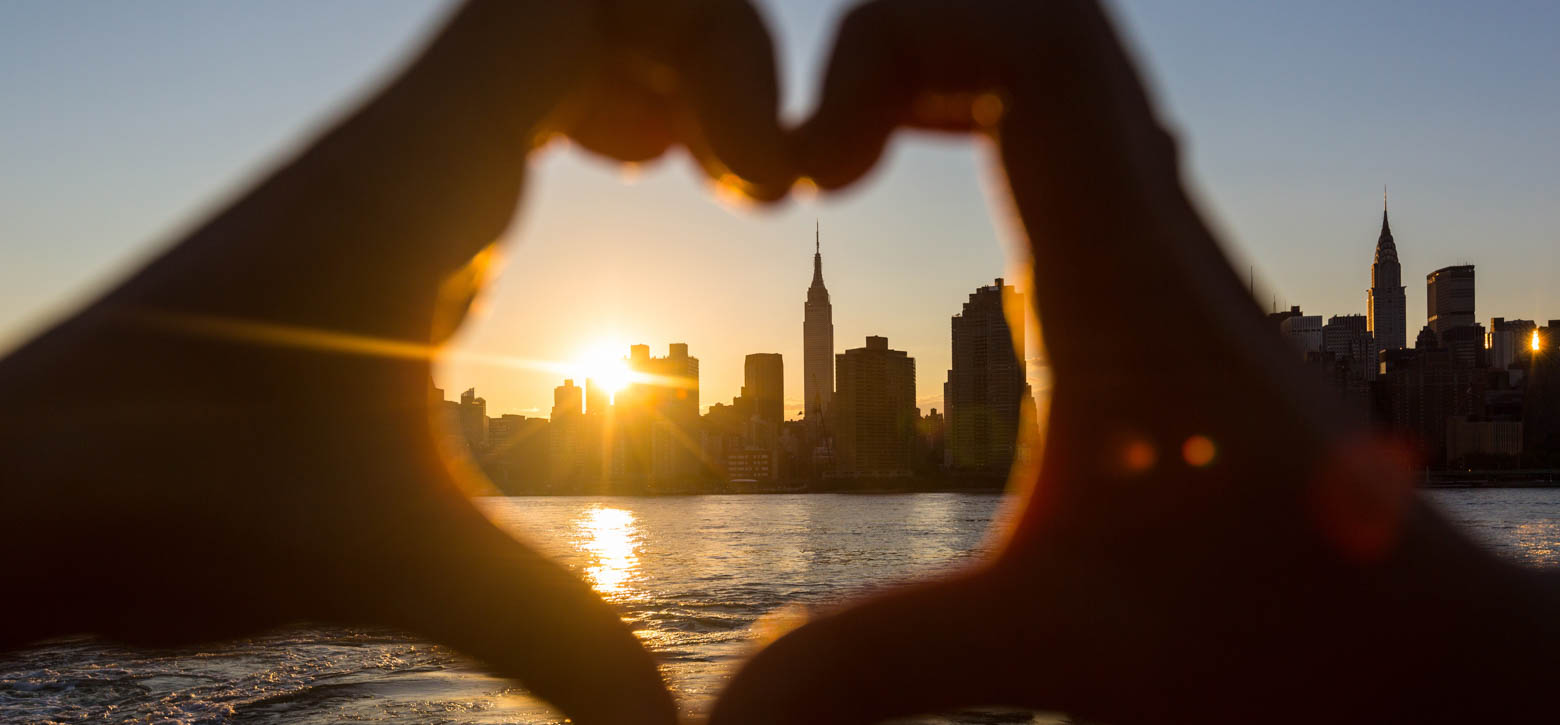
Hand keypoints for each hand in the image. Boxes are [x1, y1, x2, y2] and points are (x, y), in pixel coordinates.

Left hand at [0, 2, 791, 722]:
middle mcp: (401, 141)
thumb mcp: (393, 565)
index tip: (753, 183)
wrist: (14, 488)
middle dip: (700, 55)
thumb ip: (556, 641)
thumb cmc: (169, 499)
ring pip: (538, 35)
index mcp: (418, 172)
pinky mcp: (368, 212)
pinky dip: (580, 114)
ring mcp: (383, 166)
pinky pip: (500, 97)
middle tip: (745, 178)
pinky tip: (602, 205)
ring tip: (698, 176)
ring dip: (641, 75)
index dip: (715, 50)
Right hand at [711, 1, 1559, 722]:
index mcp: (1129, 279)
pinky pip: (1066, 130)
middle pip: (1044, 17)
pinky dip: (974, 114)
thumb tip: (720, 721)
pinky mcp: (1154, 279)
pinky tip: (912, 196)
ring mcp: (1160, 246)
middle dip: (899, 43)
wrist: (1418, 649)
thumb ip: (879, 664)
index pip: (1034, 48)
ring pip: (1060, 65)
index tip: (807, 172)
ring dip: (938, 70)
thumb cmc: (1281, 639)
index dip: (893, 46)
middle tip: (809, 154)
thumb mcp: (1061, 645)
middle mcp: (1154, 232)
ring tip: (837, 159)